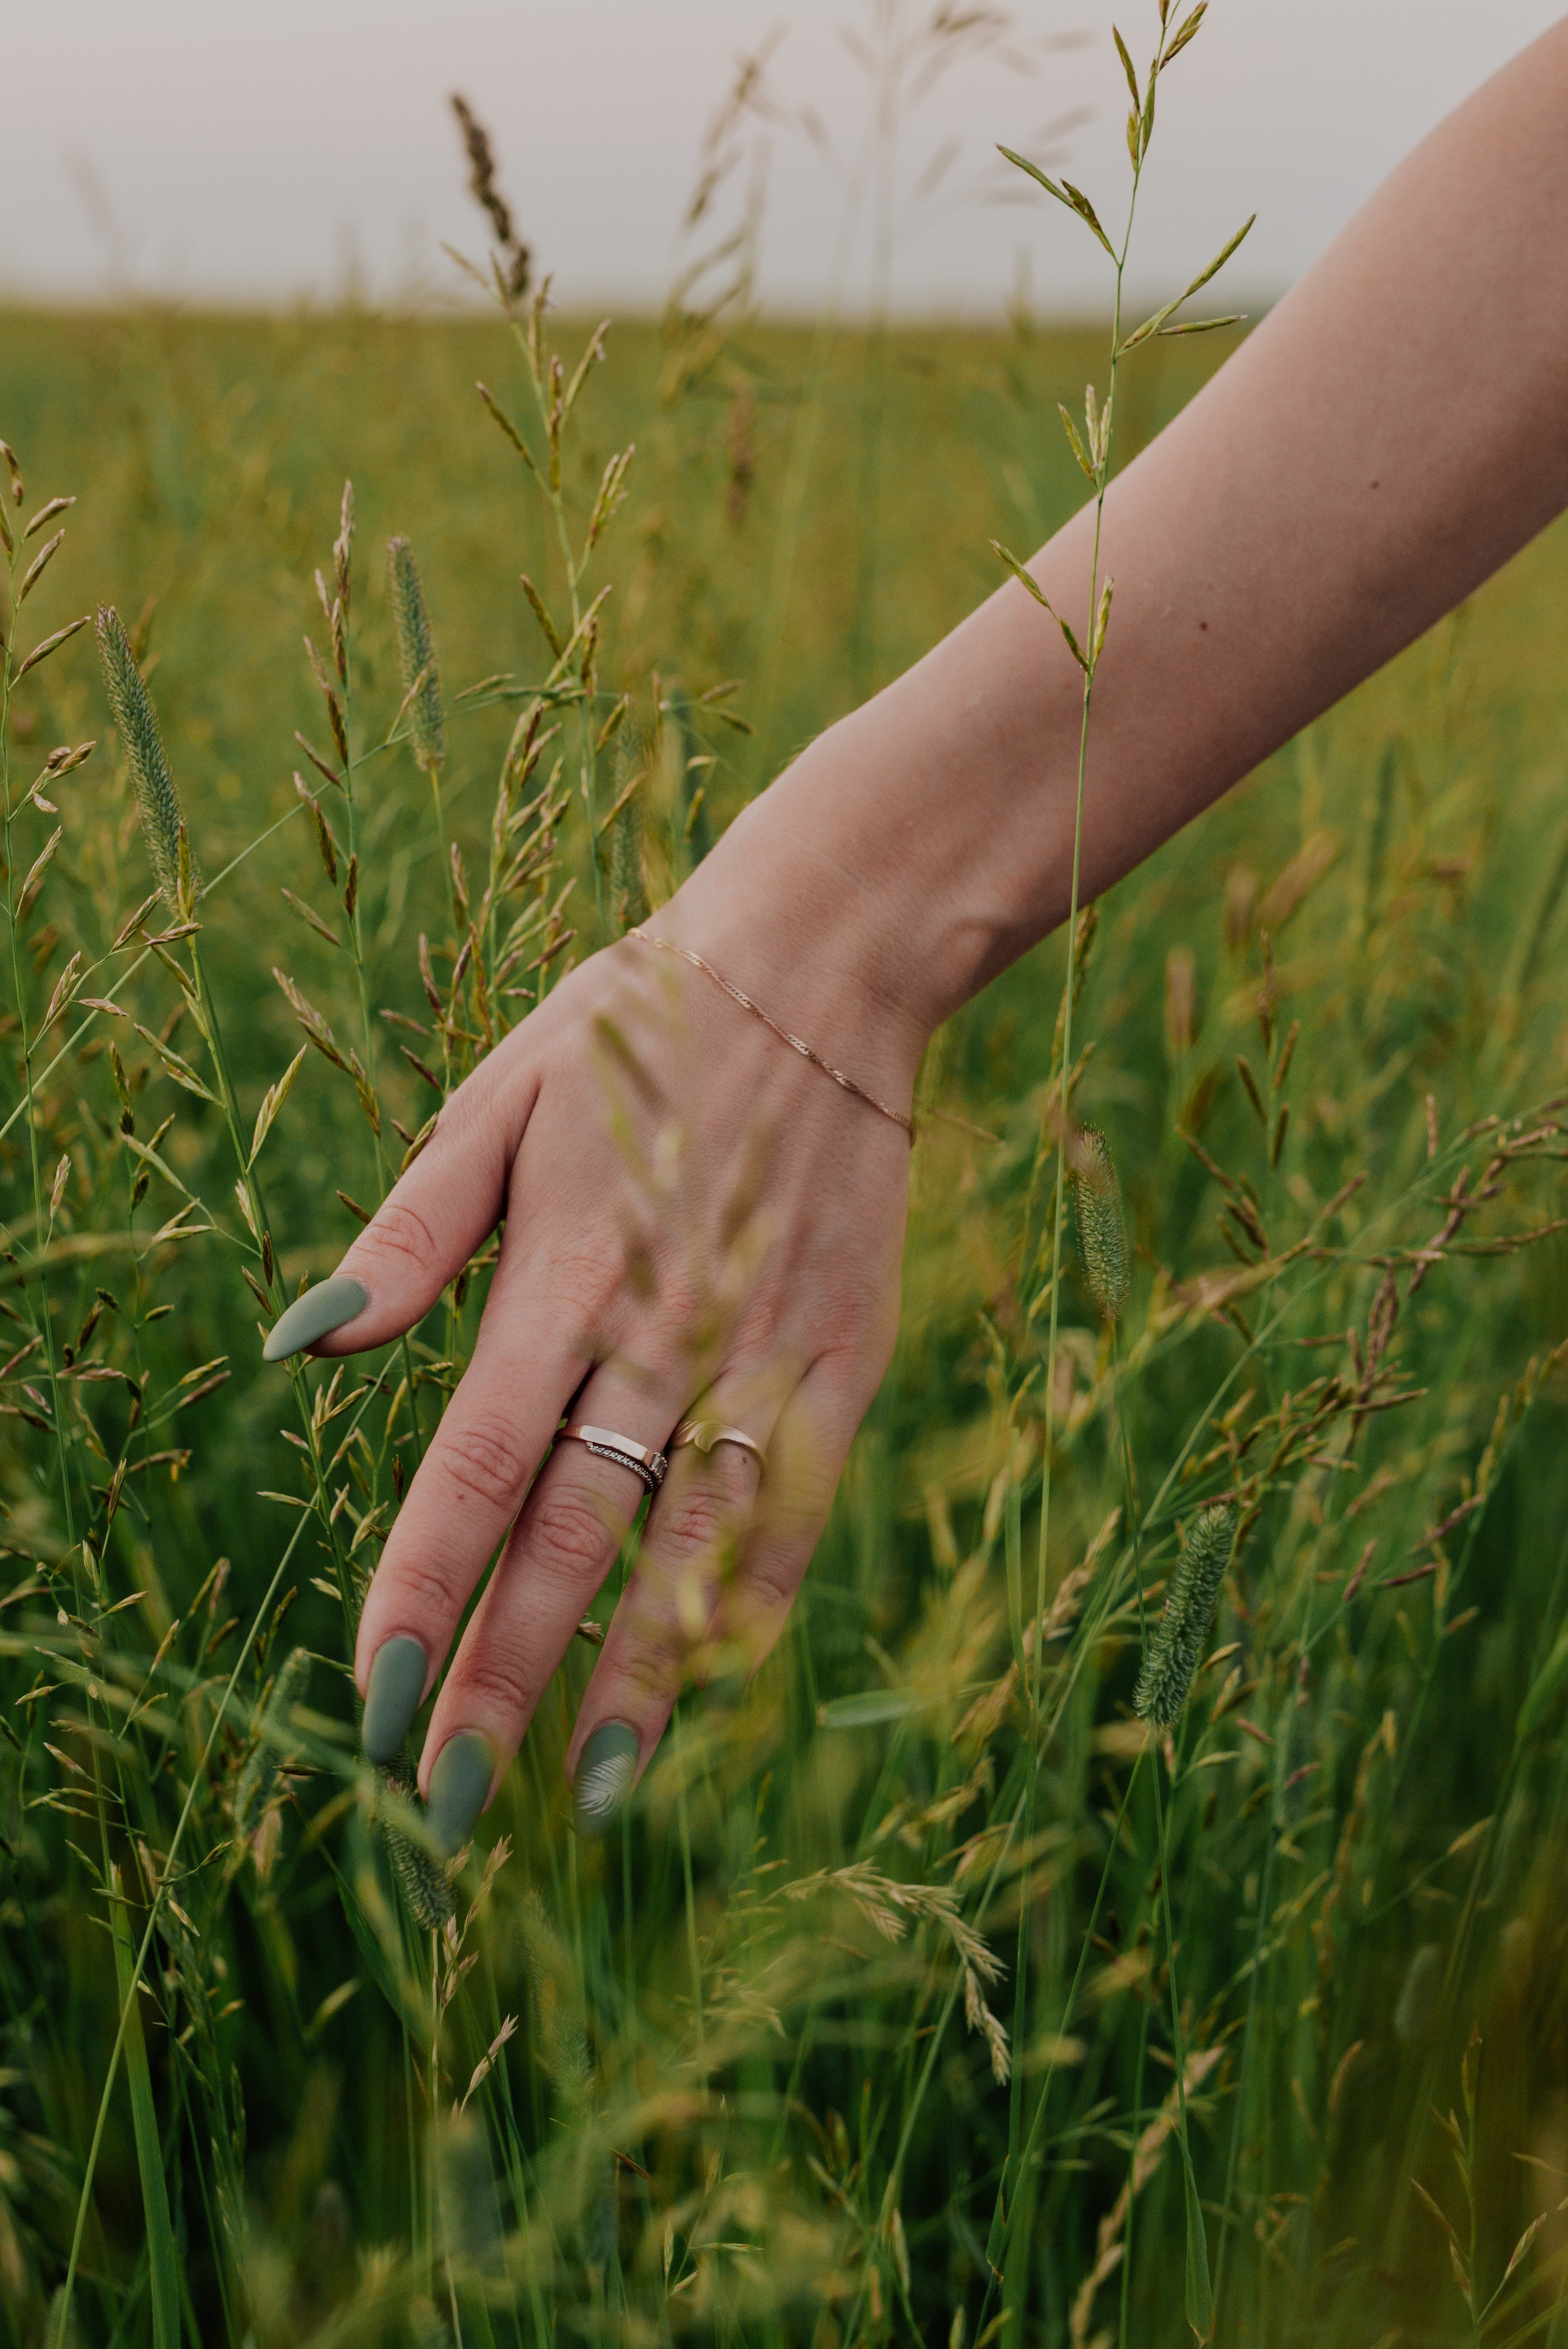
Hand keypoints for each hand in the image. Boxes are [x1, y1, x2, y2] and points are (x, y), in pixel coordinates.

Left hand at [270, 847, 921, 1853]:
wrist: (820, 973)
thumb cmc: (631, 1033)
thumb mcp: (495, 1102)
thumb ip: (407, 1239)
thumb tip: (302, 1348)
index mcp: (562, 1272)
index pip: (474, 1469)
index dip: (424, 1593)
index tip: (375, 1702)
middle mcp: (664, 1327)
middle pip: (573, 1538)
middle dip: (505, 1677)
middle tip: (447, 1806)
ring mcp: (767, 1347)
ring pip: (692, 1546)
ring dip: (632, 1677)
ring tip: (579, 1796)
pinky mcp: (847, 1352)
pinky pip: (795, 1502)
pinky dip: (750, 1602)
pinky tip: (709, 1686)